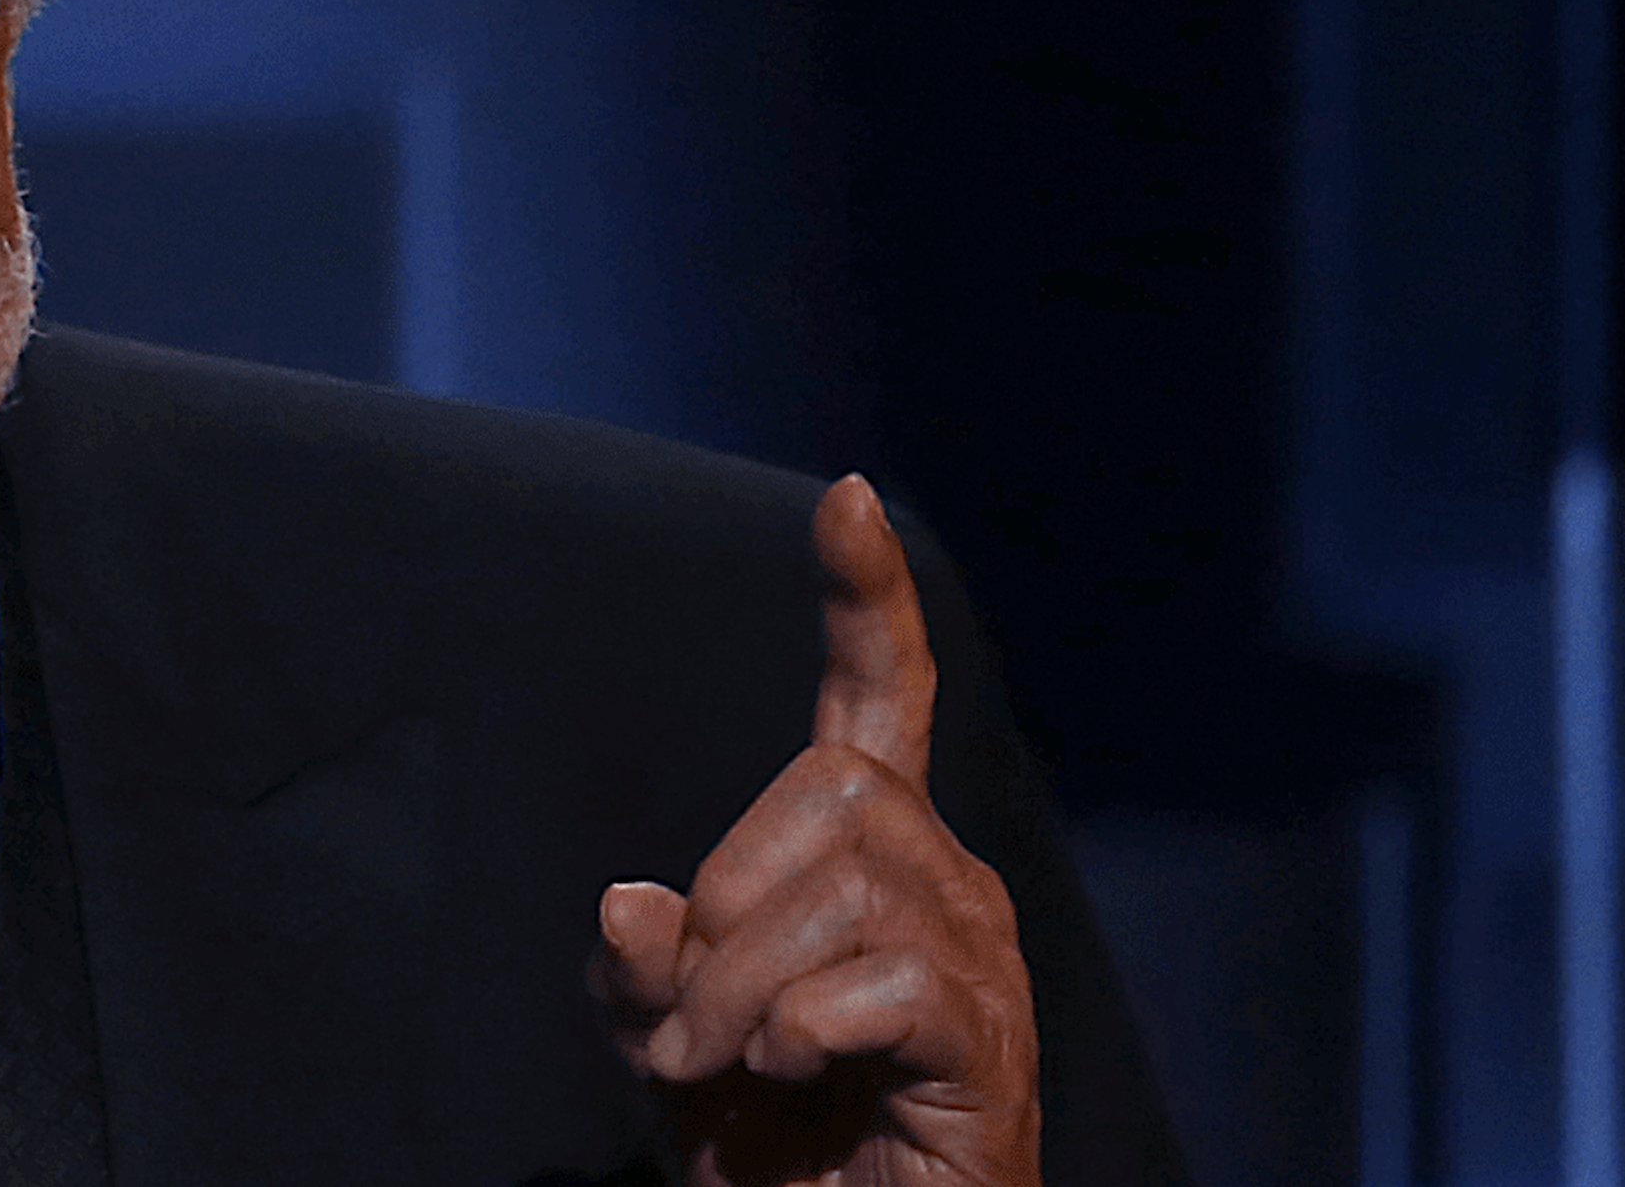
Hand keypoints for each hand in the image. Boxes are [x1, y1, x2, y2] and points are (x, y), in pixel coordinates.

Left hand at [591, 476, 1039, 1185]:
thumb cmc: (768, 1142)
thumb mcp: (662, 1040)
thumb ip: (637, 968)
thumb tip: (633, 902)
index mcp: (869, 856)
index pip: (877, 701)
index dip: (864, 604)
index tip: (844, 501)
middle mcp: (946, 879)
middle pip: (833, 793)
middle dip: (725, 907)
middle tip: (690, 1027)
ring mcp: (982, 956)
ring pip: (845, 890)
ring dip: (738, 992)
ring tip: (729, 1067)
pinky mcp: (991, 1041)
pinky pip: (881, 981)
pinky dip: (797, 1032)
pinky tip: (790, 1075)